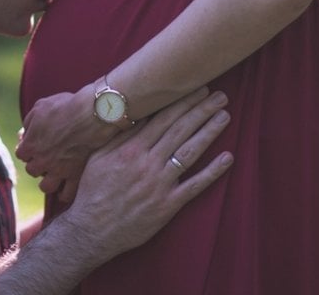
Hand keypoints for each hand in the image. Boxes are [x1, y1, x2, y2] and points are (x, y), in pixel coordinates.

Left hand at [16, 86, 116, 195]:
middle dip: (38, 163)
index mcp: (31, 144)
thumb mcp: (41, 106)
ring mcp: (59, 170)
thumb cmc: (66, 107)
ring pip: (46, 187)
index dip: (28, 148)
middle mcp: (42, 161)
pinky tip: (66, 187)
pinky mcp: (75, 175)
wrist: (90, 115)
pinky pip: (67, 194)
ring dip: (48, 181)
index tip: (36, 143)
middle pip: (32, 170)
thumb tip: (25, 131)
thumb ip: (29, 121)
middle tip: (48, 156)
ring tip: (55, 174)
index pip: (21, 154)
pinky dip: (65, 193)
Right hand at [60, 87, 231, 259]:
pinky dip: (213, 171)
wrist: (91, 229)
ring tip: (225, 116)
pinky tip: (227, 158)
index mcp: (130, 148)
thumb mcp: (98, 157)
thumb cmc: (93, 190)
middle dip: (201, 110)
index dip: (183, 102)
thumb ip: (118, 136)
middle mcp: (147, 162)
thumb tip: (134, 115)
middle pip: (180, 130)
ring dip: (209, 132)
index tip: (198, 89)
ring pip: (190, 152)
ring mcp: (159, 183)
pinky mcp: (168, 204)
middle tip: (220, 96)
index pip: (162, 118)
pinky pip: (194, 185)